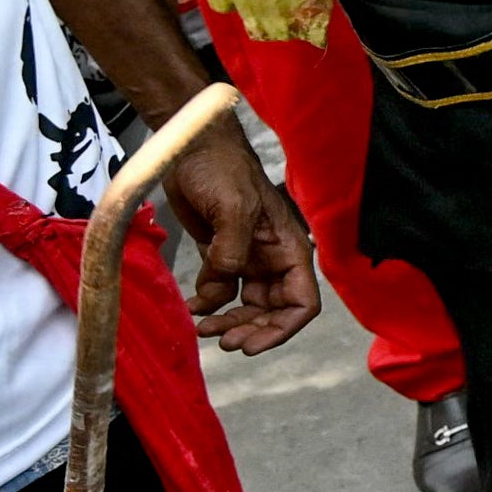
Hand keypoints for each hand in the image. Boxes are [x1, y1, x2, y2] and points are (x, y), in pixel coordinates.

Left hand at [151, 115, 320, 353]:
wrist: (190, 148)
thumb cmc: (222, 169)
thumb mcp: (233, 207)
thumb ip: (232, 250)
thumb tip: (222, 289)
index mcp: (288, 250)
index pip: (302, 303)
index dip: (283, 329)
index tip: (252, 343)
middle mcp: (271, 261)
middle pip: (273, 312)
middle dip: (251, 330)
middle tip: (224, 342)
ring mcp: (246, 260)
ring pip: (245, 308)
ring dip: (228, 323)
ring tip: (204, 328)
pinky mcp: (220, 256)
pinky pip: (219, 292)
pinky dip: (207, 306)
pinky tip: (192, 308)